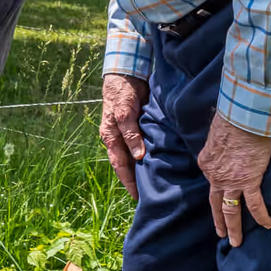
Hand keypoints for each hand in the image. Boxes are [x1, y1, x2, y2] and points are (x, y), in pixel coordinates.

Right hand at [99, 73, 148, 199]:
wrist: (126, 73)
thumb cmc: (121, 92)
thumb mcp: (124, 112)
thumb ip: (130, 133)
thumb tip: (138, 156)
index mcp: (111, 136)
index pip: (119, 165)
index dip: (128, 181)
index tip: (138, 197)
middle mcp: (118, 138)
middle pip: (127, 164)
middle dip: (136, 180)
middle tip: (150, 196)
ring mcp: (128, 133)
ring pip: (135, 156)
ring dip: (143, 169)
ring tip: (157, 184)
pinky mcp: (138, 127)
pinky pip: (143, 146)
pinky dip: (149, 156)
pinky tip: (159, 163)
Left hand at [197, 113, 270, 246]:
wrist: (239, 119)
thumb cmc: (230, 123)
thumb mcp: (216, 138)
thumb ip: (219, 148)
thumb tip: (226, 147)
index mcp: (206, 164)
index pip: (212, 180)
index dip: (217, 187)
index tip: (222, 193)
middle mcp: (215, 176)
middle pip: (215, 203)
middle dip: (218, 220)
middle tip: (220, 234)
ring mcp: (230, 181)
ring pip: (230, 209)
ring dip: (233, 227)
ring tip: (235, 241)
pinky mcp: (248, 181)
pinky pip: (255, 204)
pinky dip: (261, 216)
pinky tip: (267, 225)